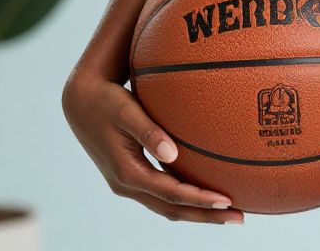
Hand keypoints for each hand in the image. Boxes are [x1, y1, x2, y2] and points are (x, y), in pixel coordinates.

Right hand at [62, 68, 244, 224]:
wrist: (81, 101)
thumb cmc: (106, 101)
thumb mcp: (127, 112)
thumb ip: (149, 133)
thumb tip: (172, 153)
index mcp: (127, 173)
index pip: (171, 193)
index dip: (199, 200)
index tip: (227, 201)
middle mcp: (127, 184)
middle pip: (172, 209)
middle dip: (206, 216)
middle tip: (239, 218)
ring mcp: (128, 182)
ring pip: (167, 205)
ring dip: (197, 210)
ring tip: (228, 211)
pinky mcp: (132, 174)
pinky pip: (162, 193)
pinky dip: (184, 198)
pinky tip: (202, 192)